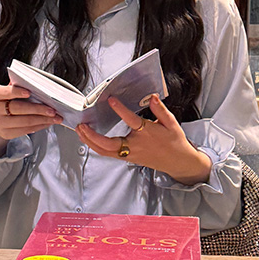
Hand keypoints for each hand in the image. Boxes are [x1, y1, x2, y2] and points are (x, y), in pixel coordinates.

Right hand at [0, 83, 61, 156]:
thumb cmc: (3, 100)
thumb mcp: (6, 91)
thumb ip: (17, 87)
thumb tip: (37, 87)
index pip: (6, 92)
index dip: (17, 92)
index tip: (30, 92)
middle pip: (18, 108)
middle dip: (38, 109)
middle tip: (52, 110)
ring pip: (24, 122)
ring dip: (42, 120)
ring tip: (54, 118)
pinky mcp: (5, 133)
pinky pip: (25, 130)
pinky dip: (38, 126)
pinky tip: (46, 123)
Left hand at [76, 95, 212, 184]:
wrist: (178, 162)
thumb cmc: (174, 141)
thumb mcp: (171, 123)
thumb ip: (160, 110)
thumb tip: (152, 97)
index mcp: (147, 133)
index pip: (131, 121)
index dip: (121, 110)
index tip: (111, 99)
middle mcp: (136, 145)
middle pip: (110, 144)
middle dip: (93, 136)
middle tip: (82, 125)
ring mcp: (130, 154)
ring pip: (105, 151)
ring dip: (90, 142)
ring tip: (80, 130)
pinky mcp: (127, 158)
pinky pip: (108, 154)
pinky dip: (96, 147)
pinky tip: (88, 139)